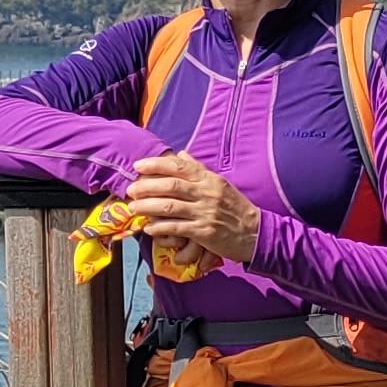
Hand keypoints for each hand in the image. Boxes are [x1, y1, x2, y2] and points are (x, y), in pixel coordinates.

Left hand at [121, 149, 262, 265]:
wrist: (255, 233)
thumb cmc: (235, 208)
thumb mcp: (220, 184)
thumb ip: (199, 169)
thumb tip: (181, 154)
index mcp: (209, 179)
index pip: (179, 166)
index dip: (156, 164)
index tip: (138, 166)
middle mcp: (207, 193)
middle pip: (170, 186)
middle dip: (146, 187)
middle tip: (130, 190)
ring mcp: (205, 213)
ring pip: (169, 207)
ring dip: (147, 207)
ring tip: (133, 208)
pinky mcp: (204, 232)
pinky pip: (176, 228)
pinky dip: (159, 227)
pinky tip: (149, 228)